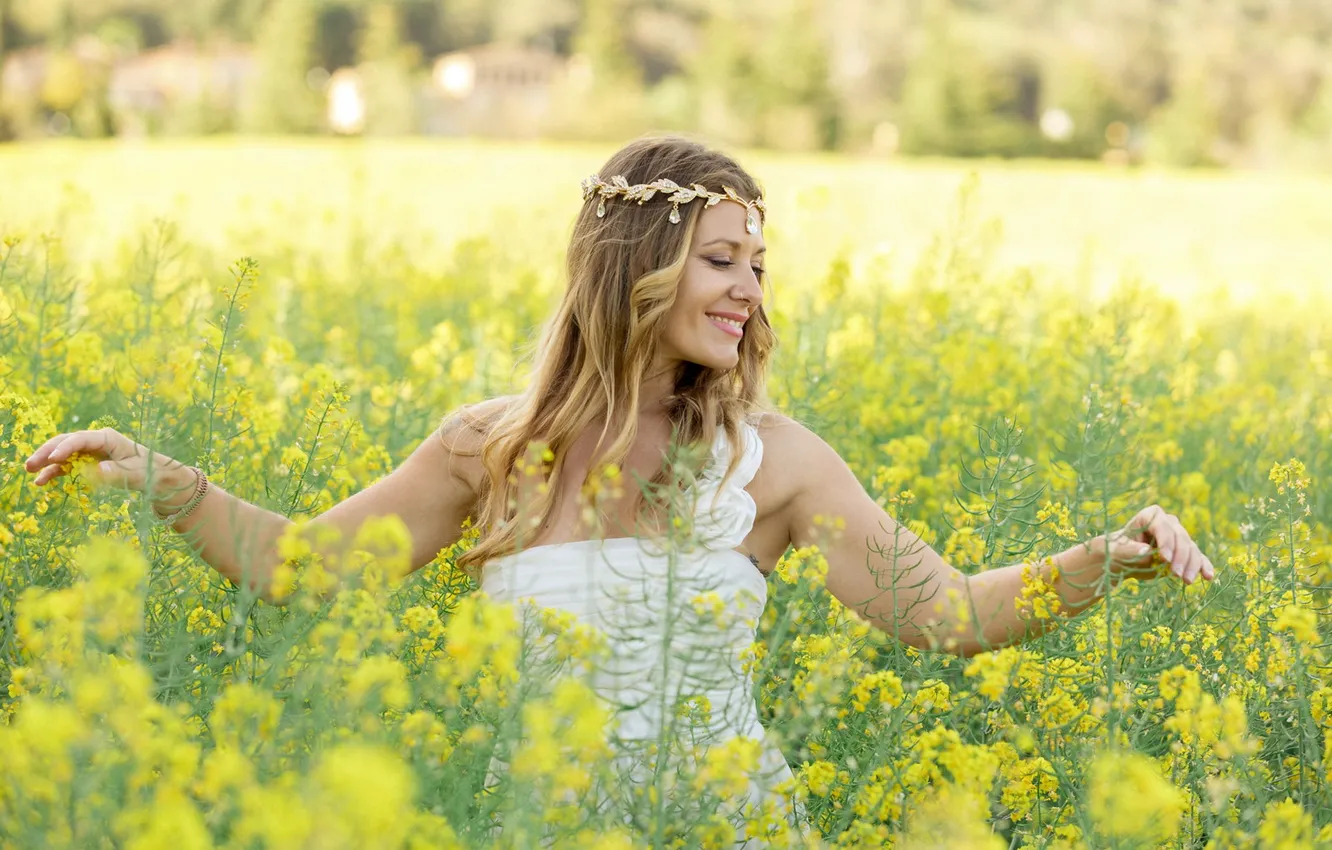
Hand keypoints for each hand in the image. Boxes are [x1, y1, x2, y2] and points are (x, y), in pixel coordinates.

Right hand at [23, 427, 184, 495]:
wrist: (158, 477)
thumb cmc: (149, 471)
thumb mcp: (136, 473)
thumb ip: (117, 472)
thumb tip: (98, 470)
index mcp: (107, 437)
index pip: (81, 439)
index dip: (65, 448)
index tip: (52, 459)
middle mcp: (95, 441)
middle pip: (66, 443)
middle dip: (48, 452)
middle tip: (30, 464)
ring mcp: (90, 452)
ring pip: (63, 454)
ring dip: (47, 462)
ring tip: (31, 472)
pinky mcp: (88, 463)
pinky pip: (68, 466)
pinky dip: (55, 472)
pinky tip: (42, 482)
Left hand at [1103, 504, 1215, 585]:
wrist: (1123, 559)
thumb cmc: (1117, 551)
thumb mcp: (1117, 551)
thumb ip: (1130, 551)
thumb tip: (1147, 552)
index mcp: (1150, 516)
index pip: (1162, 525)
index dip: (1166, 541)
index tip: (1165, 559)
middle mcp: (1168, 523)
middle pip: (1180, 537)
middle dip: (1180, 556)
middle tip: (1176, 574)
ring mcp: (1179, 537)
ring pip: (1191, 548)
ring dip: (1192, 565)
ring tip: (1187, 581)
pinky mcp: (1185, 552)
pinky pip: (1198, 557)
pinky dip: (1204, 566)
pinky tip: (1207, 576)